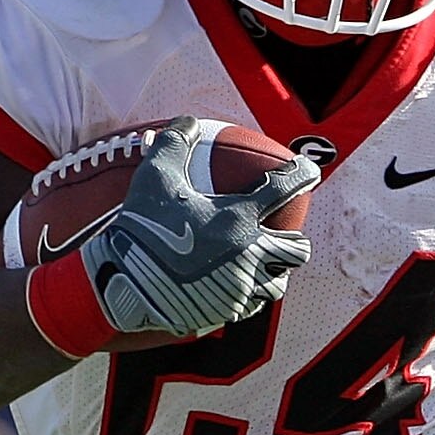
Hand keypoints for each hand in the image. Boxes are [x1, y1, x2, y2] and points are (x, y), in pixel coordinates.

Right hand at [86, 118, 320, 338]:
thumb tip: (187, 122)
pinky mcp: (228, 312)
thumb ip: (174, 143)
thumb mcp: (153, 177)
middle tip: (284, 234)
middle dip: (295, 240)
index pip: (284, 189)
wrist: (124, 283)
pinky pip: (252, 306)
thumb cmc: (141, 227)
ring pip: (278, 283)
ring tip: (263, 266)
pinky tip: (238, 290)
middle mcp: (249, 255)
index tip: (310, 171)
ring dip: (274, 272)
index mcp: (239, 219)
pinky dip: (250, 296)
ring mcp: (241, 287)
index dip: (302, 175)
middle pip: (296, 249)